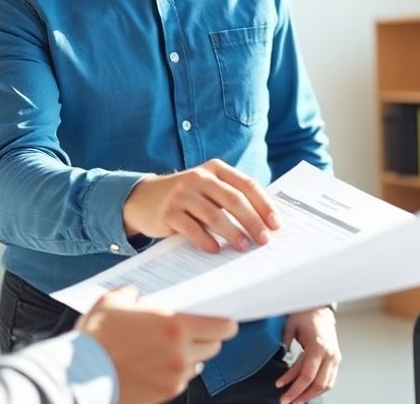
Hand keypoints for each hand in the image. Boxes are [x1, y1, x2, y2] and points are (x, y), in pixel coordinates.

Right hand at [75, 287, 237, 403]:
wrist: (79, 376)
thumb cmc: (96, 336)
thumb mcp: (113, 301)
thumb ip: (132, 292)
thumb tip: (136, 294)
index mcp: (176, 325)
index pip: (223, 326)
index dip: (226, 321)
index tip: (222, 318)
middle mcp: (182, 353)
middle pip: (215, 345)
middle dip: (208, 337)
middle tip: (195, 330)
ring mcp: (175, 376)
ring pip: (199, 364)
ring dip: (192, 355)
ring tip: (172, 347)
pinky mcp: (166, 393)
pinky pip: (182, 380)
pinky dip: (177, 371)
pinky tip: (159, 363)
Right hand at [123, 158, 279, 252]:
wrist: (142, 198)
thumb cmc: (186, 197)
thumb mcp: (208, 189)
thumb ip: (231, 197)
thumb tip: (265, 223)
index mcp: (215, 169)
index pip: (246, 184)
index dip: (264, 205)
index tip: (276, 224)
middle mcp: (199, 177)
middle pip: (233, 199)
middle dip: (252, 221)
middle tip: (264, 239)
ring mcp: (182, 193)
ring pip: (214, 215)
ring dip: (232, 233)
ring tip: (243, 247)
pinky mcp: (168, 211)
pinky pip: (192, 228)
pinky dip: (206, 240)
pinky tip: (215, 250)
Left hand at [274, 307, 340, 403]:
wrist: (320, 306)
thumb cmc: (306, 314)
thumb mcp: (290, 327)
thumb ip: (285, 346)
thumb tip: (281, 362)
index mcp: (318, 346)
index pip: (307, 376)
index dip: (294, 388)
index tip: (283, 394)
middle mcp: (330, 353)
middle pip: (318, 384)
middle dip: (302, 396)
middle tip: (288, 401)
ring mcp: (335, 356)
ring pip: (326, 385)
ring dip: (311, 395)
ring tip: (296, 400)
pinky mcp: (335, 358)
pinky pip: (329, 379)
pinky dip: (319, 388)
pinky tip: (307, 391)